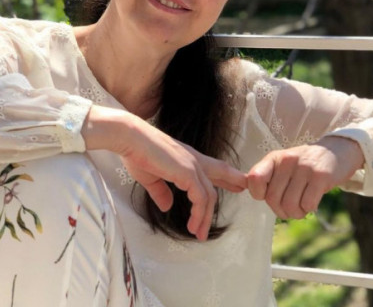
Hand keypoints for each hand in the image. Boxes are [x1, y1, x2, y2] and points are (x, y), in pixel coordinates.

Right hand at [83, 106, 246, 240]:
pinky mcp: (187, 173)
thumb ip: (161, 192)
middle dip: (231, 182)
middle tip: (242, 189)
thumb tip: (168, 206)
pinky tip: (193, 225)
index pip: (211, 166)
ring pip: (209, 195)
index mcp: (186, 158)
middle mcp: (193, 160)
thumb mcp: (151, 177)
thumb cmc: (137, 154)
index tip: (236, 179)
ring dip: (205, 216)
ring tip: (199, 233)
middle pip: (219, 173)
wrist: (130, 139)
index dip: (225, 173)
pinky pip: (200, 198)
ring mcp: (192, 166)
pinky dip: (199, 214)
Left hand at [247, 136, 363, 218]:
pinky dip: (309, 209)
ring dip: (296, 213)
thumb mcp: (283, 164)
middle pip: (272, 199)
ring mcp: (304, 167)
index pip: (254, 178)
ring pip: (290, 205)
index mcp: (274, 158)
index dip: (258, 194)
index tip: (266, 197)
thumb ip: (267, 176)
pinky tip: (312, 201)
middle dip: (281, 210)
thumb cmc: (305, 164)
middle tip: (290, 208)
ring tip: (302, 206)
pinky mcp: (321, 176)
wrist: (336, 151)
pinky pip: (308, 204)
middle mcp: (287, 160)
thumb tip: (247, 188)